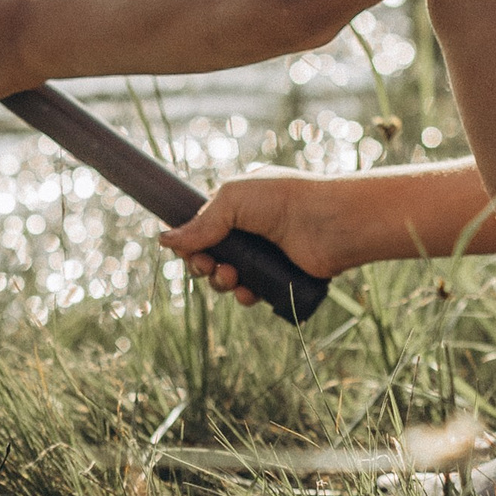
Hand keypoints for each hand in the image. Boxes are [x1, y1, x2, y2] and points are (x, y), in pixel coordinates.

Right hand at [158, 167, 347, 305]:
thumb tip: (164, 240)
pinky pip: (252, 294)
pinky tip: (249, 292)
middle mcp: (250, 231)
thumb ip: (200, 223)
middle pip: (211, 257)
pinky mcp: (279, 278)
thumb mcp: (234, 200)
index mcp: (238, 206)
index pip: (202, 229)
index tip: (187, 251)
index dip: (190, 243)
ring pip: (229, 278)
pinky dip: (245, 296)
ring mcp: (265, 256)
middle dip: (204, 265)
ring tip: (233, 277)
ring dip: (222, 282)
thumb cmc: (285, 199)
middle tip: (210, 266)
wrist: (331, 222)